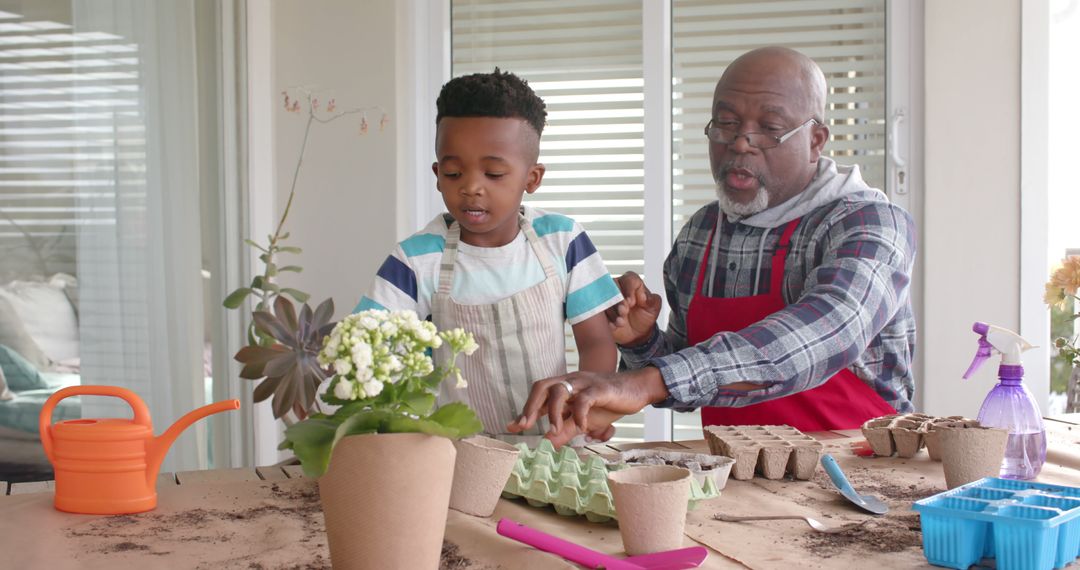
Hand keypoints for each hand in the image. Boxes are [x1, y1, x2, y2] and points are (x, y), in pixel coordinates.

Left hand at [506, 368, 669, 446]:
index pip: (538, 394)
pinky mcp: (601, 388)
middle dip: (531, 406)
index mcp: (564, 387)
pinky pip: (585, 398)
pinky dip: (580, 413)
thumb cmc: (607, 404)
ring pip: (560, 389)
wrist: (636, 389)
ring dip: (553, 412)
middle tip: (525, 426)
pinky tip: (582, 427)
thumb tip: (545, 444)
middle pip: (542, 386)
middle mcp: (571, 381)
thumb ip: (563, 431)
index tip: (512, 426)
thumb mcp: (582, 421)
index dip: (525, 409)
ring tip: (554, 430)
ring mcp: (585, 383)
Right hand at [606, 271, 662, 345]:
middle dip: (619, 301)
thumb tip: (643, 295)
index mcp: (632, 284)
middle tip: (624, 312)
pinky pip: (598, 311)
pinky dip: (606, 319)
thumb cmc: (644, 317)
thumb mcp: (653, 309)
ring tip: (621, 322)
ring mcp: (607, 299)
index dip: (629, 290)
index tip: (632, 302)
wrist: (636, 334)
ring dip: (613, 312)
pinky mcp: (601, 309)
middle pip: (614, 287)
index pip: (629, 279)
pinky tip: (613, 325)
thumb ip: (652, 300)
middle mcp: (618, 288)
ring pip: (605, 299)